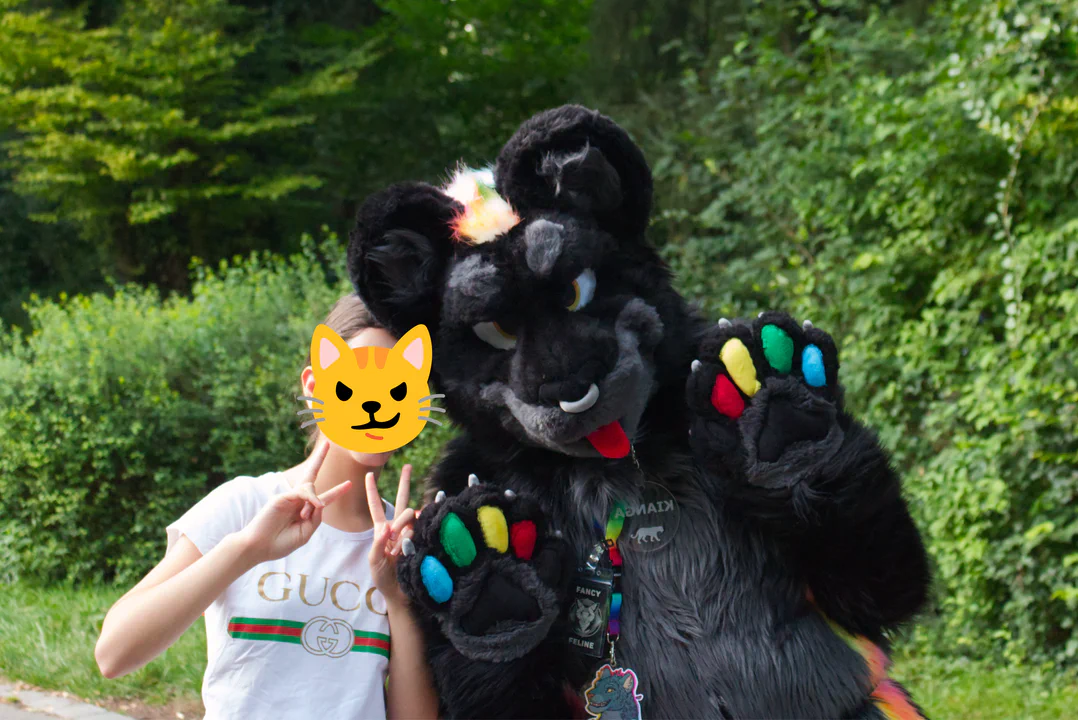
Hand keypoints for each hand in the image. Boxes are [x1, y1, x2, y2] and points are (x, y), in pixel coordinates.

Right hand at [237, 442, 350, 564]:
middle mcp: (298, 501)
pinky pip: (302, 492)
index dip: (337, 491)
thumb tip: (320, 503)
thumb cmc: (280, 543)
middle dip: (319, 459)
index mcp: (305, 511)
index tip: (350, 483)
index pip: (324, 497)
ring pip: (310, 486)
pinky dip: (310, 498)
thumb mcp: (305, 533)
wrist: (259, 547)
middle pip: (311, 475)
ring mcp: (289, 497)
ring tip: (302, 517)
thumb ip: (316, 519)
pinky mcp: (282, 496)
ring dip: (313, 502)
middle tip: (327, 443)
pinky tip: (312, 507)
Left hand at [366, 465, 415, 607]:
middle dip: (405, 483)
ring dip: (406, 522)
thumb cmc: (384, 579)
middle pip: (401, 501)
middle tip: (409, 465)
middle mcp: (397, 529)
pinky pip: (423, 527)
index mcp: (383, 532)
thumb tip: (386, 526)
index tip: (367, 475)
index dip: (372, 491)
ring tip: (401, 543)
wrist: (400, 594)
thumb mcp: (374, 562)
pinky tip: (429, 517)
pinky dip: (425, 522)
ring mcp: (411, 533)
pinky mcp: (421, 540)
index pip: (376, 507)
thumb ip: (378, 545)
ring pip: (410, 515)